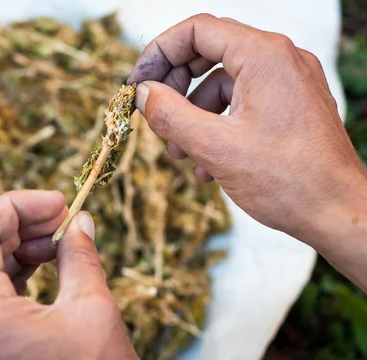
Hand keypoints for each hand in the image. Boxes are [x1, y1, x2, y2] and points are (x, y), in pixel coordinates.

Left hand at [0, 190, 149, 359]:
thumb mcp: (93, 309)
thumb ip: (79, 255)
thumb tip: (79, 224)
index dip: (16, 205)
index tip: (56, 202)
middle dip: (14, 224)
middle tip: (58, 217)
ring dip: (13, 248)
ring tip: (56, 240)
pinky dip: (11, 277)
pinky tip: (44, 266)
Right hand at [128, 14, 366, 288]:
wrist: (338, 213)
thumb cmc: (288, 181)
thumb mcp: (214, 147)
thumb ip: (170, 115)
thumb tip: (143, 94)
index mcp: (264, 56)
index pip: (196, 31)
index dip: (158, 53)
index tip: (137, 83)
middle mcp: (280, 59)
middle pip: (208, 53)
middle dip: (174, 86)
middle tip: (153, 116)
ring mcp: (288, 81)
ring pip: (221, 83)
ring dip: (192, 114)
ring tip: (179, 153)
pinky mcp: (290, 104)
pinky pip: (241, 103)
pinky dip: (216, 125)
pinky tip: (206, 164)